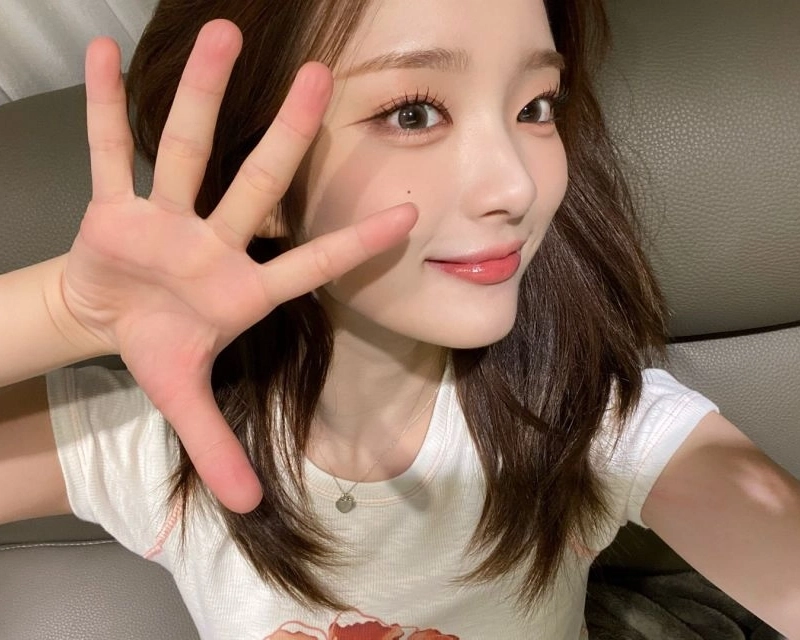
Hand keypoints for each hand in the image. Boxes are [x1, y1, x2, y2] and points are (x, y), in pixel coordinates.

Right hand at [65, 20, 416, 512]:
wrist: (111, 317)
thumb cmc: (161, 344)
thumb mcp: (186, 399)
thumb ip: (217, 447)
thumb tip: (247, 506)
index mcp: (241, 287)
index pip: (310, 263)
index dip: (355, 243)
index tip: (409, 216)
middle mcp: (212, 242)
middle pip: (257, 183)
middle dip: (288, 136)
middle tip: (322, 79)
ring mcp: (165, 219)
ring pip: (188, 151)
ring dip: (202, 96)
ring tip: (222, 34)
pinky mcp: (114, 207)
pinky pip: (109, 150)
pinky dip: (105, 108)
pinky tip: (102, 54)